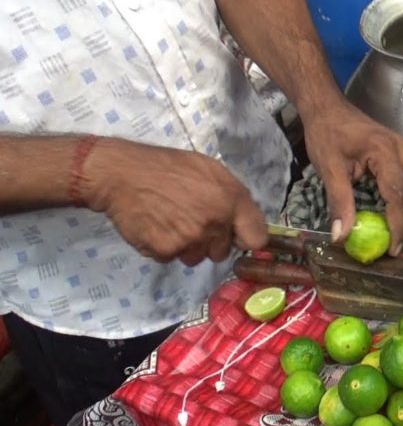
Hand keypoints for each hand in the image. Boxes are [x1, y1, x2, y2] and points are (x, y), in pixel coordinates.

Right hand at [82, 138, 267, 265]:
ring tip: (171, 220)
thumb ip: (233, 197)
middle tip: (191, 219)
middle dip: (211, 241)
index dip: (247, 239)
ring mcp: (189, 240)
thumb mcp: (210, 170)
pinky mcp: (165, 251)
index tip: (237, 237)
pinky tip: (156, 226)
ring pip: (196, 257)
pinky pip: (171, 258)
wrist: (122, 174)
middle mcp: (214, 223)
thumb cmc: (168, 167)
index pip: (257, 239)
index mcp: (230, 200)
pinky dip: (164, 247)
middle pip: (222, 252)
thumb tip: (245, 223)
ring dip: (187, 246)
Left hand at [304, 102, 402, 255]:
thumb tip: (342, 237)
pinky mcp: (402, 155)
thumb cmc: (326, 133)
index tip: (391, 249)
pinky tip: (391, 214)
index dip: (398, 226)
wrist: (326, 107)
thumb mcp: (328, 169)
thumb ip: (339, 203)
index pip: (400, 196)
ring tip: (394, 229)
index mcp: (386, 152)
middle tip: (396, 239)